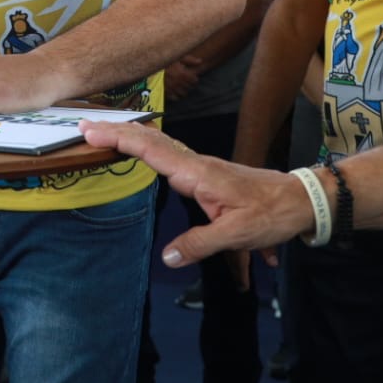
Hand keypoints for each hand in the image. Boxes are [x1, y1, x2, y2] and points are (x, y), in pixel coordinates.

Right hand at [78, 121, 305, 266]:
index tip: (91, 131)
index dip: (119, 140)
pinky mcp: (203, 172)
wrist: (299, 200)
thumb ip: (200, 244)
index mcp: (197, 173)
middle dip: (116, 130)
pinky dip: (146, 145)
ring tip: (101, 132)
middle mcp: (194, 164)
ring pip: (158, 144)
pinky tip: (139, 146)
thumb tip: (166, 258)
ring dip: (129, 136)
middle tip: (83, 124)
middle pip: (149, 140)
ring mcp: (199, 166)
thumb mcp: (236, 234)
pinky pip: (168, 153)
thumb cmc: (271, 214)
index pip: (151, 150)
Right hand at [165, 57, 201, 100]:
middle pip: (190, 88)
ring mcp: (172, 88)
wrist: (153, 66)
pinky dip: (176, 95)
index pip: (195, 81)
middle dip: (190, 84)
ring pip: (183, 94)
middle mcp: (179, 82)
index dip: (194, 79)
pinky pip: (175, 98)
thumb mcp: (178, 57)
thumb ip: (190, 60)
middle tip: (187, 81)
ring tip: (181, 86)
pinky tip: (175, 90)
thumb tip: (200, 62)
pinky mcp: (166, 92)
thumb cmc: (166, 60)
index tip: (192, 77)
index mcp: (183, 74)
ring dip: (184, 90)